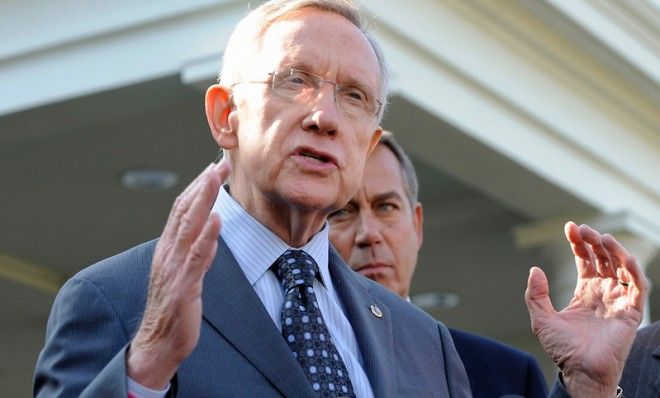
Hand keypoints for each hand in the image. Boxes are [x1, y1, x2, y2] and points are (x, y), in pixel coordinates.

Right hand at [127, 160, 230, 388]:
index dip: (197, 188)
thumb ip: (192, 251)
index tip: (212, 169)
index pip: (181, 210)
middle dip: (203, 185)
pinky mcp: (183, 285)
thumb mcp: (181, 275)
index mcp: (167, 249)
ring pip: (188, 226)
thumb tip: (208, 230)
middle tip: (219, 163)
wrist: (156, 345)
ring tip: (215, 178)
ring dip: (203, 199)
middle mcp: (168, 253)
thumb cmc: (172, 311)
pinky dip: (206, 235)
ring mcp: (174, 268)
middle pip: (184, 211)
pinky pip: (196, 256)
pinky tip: (216, 218)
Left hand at [525, 221, 646, 396]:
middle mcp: (603, 293)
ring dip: (616, 250)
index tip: (570, 227)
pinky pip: (638, 287)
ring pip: (622, 268)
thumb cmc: (562, 349)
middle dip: (595, 241)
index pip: (585, 261)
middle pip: (604, 259)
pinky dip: (634, 271)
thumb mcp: (541, 318)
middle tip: (585, 229)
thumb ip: (536, 294)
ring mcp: (617, 301)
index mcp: (584, 293)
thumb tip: (535, 269)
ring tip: (603, 237)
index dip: (578, 243)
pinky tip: (625, 258)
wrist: (580, 370)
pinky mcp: (631, 312)